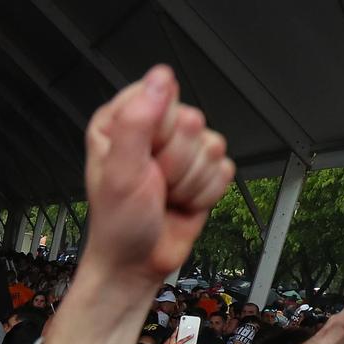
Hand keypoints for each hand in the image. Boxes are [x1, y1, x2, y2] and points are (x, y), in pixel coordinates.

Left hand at [79, 66, 231, 286]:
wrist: (136, 264)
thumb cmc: (119, 223)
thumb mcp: (120, 172)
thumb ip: (138, 122)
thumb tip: (159, 79)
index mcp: (123, 119)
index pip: (161, 95)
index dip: (159, 130)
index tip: (143, 158)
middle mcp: (153, 129)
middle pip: (193, 121)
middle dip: (176, 163)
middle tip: (154, 184)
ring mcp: (181, 149)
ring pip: (212, 145)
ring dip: (189, 182)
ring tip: (165, 196)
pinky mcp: (203, 171)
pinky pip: (225, 169)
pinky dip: (204, 193)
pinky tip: (181, 203)